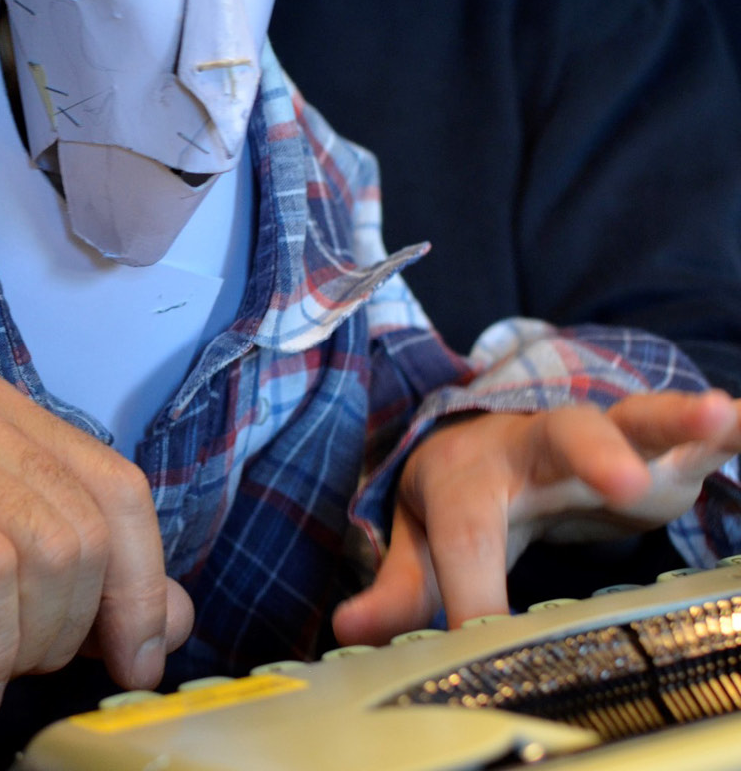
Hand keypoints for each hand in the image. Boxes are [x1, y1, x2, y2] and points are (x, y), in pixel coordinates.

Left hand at [333, 389, 740, 646]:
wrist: (499, 434)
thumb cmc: (467, 497)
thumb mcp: (425, 538)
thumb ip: (400, 587)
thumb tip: (349, 633)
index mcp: (470, 476)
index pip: (468, 536)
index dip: (472, 590)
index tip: (480, 637)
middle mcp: (536, 446)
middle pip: (559, 440)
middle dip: (593, 456)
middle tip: (624, 483)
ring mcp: (602, 439)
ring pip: (636, 419)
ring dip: (676, 419)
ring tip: (716, 415)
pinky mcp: (655, 446)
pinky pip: (692, 430)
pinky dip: (725, 426)